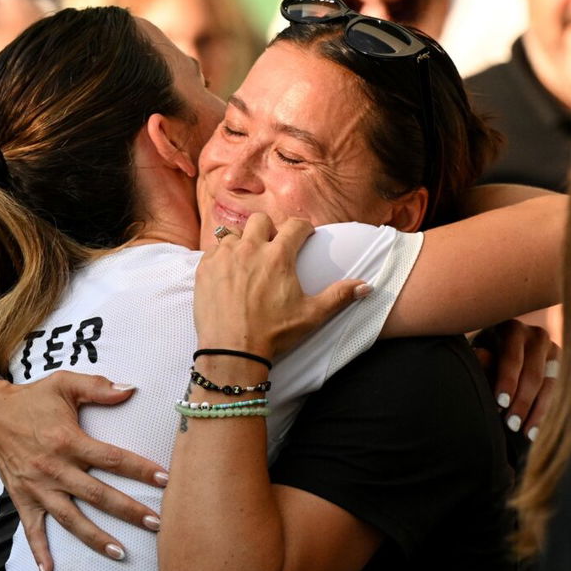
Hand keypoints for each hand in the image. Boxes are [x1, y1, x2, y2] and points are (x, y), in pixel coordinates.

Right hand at [0, 371, 169, 570]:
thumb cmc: (32, 399)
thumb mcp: (64, 384)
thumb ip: (99, 388)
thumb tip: (132, 388)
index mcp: (67, 440)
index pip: (111, 458)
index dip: (139, 469)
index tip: (165, 479)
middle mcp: (54, 468)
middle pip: (98, 495)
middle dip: (129, 511)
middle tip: (156, 523)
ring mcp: (38, 488)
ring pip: (71, 519)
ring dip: (95, 538)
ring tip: (121, 553)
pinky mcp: (22, 499)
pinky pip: (31, 529)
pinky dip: (39, 551)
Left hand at [195, 214, 367, 357]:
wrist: (232, 350)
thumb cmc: (273, 334)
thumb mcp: (311, 315)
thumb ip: (339, 296)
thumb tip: (366, 286)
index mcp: (278, 256)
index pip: (295, 225)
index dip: (303, 228)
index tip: (305, 235)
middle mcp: (250, 248)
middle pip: (260, 220)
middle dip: (268, 229)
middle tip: (272, 247)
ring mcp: (224, 256)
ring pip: (233, 233)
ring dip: (242, 242)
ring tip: (247, 260)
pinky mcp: (205, 268)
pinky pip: (213, 250)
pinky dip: (221, 256)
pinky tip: (228, 272)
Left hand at [472, 319, 559, 439]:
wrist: (498, 349)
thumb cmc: (481, 354)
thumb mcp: (477, 354)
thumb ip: (481, 359)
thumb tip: (481, 356)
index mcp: (511, 328)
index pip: (512, 358)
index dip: (507, 382)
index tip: (500, 404)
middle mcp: (535, 335)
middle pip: (533, 374)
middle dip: (522, 402)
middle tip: (511, 425)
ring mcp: (551, 349)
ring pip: (547, 385)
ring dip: (534, 411)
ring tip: (523, 433)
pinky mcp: (559, 364)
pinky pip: (553, 392)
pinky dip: (541, 413)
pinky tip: (533, 431)